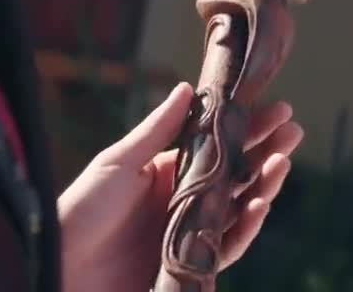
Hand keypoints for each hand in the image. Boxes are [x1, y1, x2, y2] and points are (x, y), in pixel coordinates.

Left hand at [58, 83, 303, 291]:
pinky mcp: (189, 265)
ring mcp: (188, 233)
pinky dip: (245, 228)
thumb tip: (187, 87)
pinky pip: (226, 247)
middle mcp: (183, 201)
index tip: (278, 109)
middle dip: (267, 153)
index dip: (248, 128)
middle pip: (236, 175)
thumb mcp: (118, 162)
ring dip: (264, 186)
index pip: (217, 145)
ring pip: (238, 208)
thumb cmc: (81, 209)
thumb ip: (156, 129)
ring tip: (283, 164)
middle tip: (293, 131)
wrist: (59, 265)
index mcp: (167, 172)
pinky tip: (259, 206)